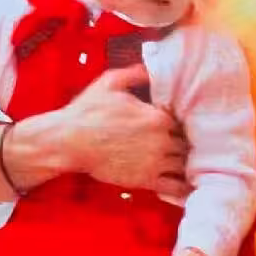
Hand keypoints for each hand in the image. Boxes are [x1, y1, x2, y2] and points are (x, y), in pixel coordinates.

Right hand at [61, 66, 190, 197]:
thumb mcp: (112, 82)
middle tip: (182, 142)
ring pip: (185, 164)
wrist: (67, 142)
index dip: (184, 122)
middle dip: (186, 142)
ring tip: (184, 161)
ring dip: (186, 162)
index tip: (179, 123)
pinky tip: (185, 185)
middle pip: (187, 143)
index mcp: (158, 117)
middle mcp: (161, 140)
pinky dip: (183, 187)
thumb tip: (153, 67)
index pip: (185, 121)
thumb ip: (137, 73)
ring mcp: (154, 163)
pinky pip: (174, 188)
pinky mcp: (145, 181)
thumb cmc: (88, 111)